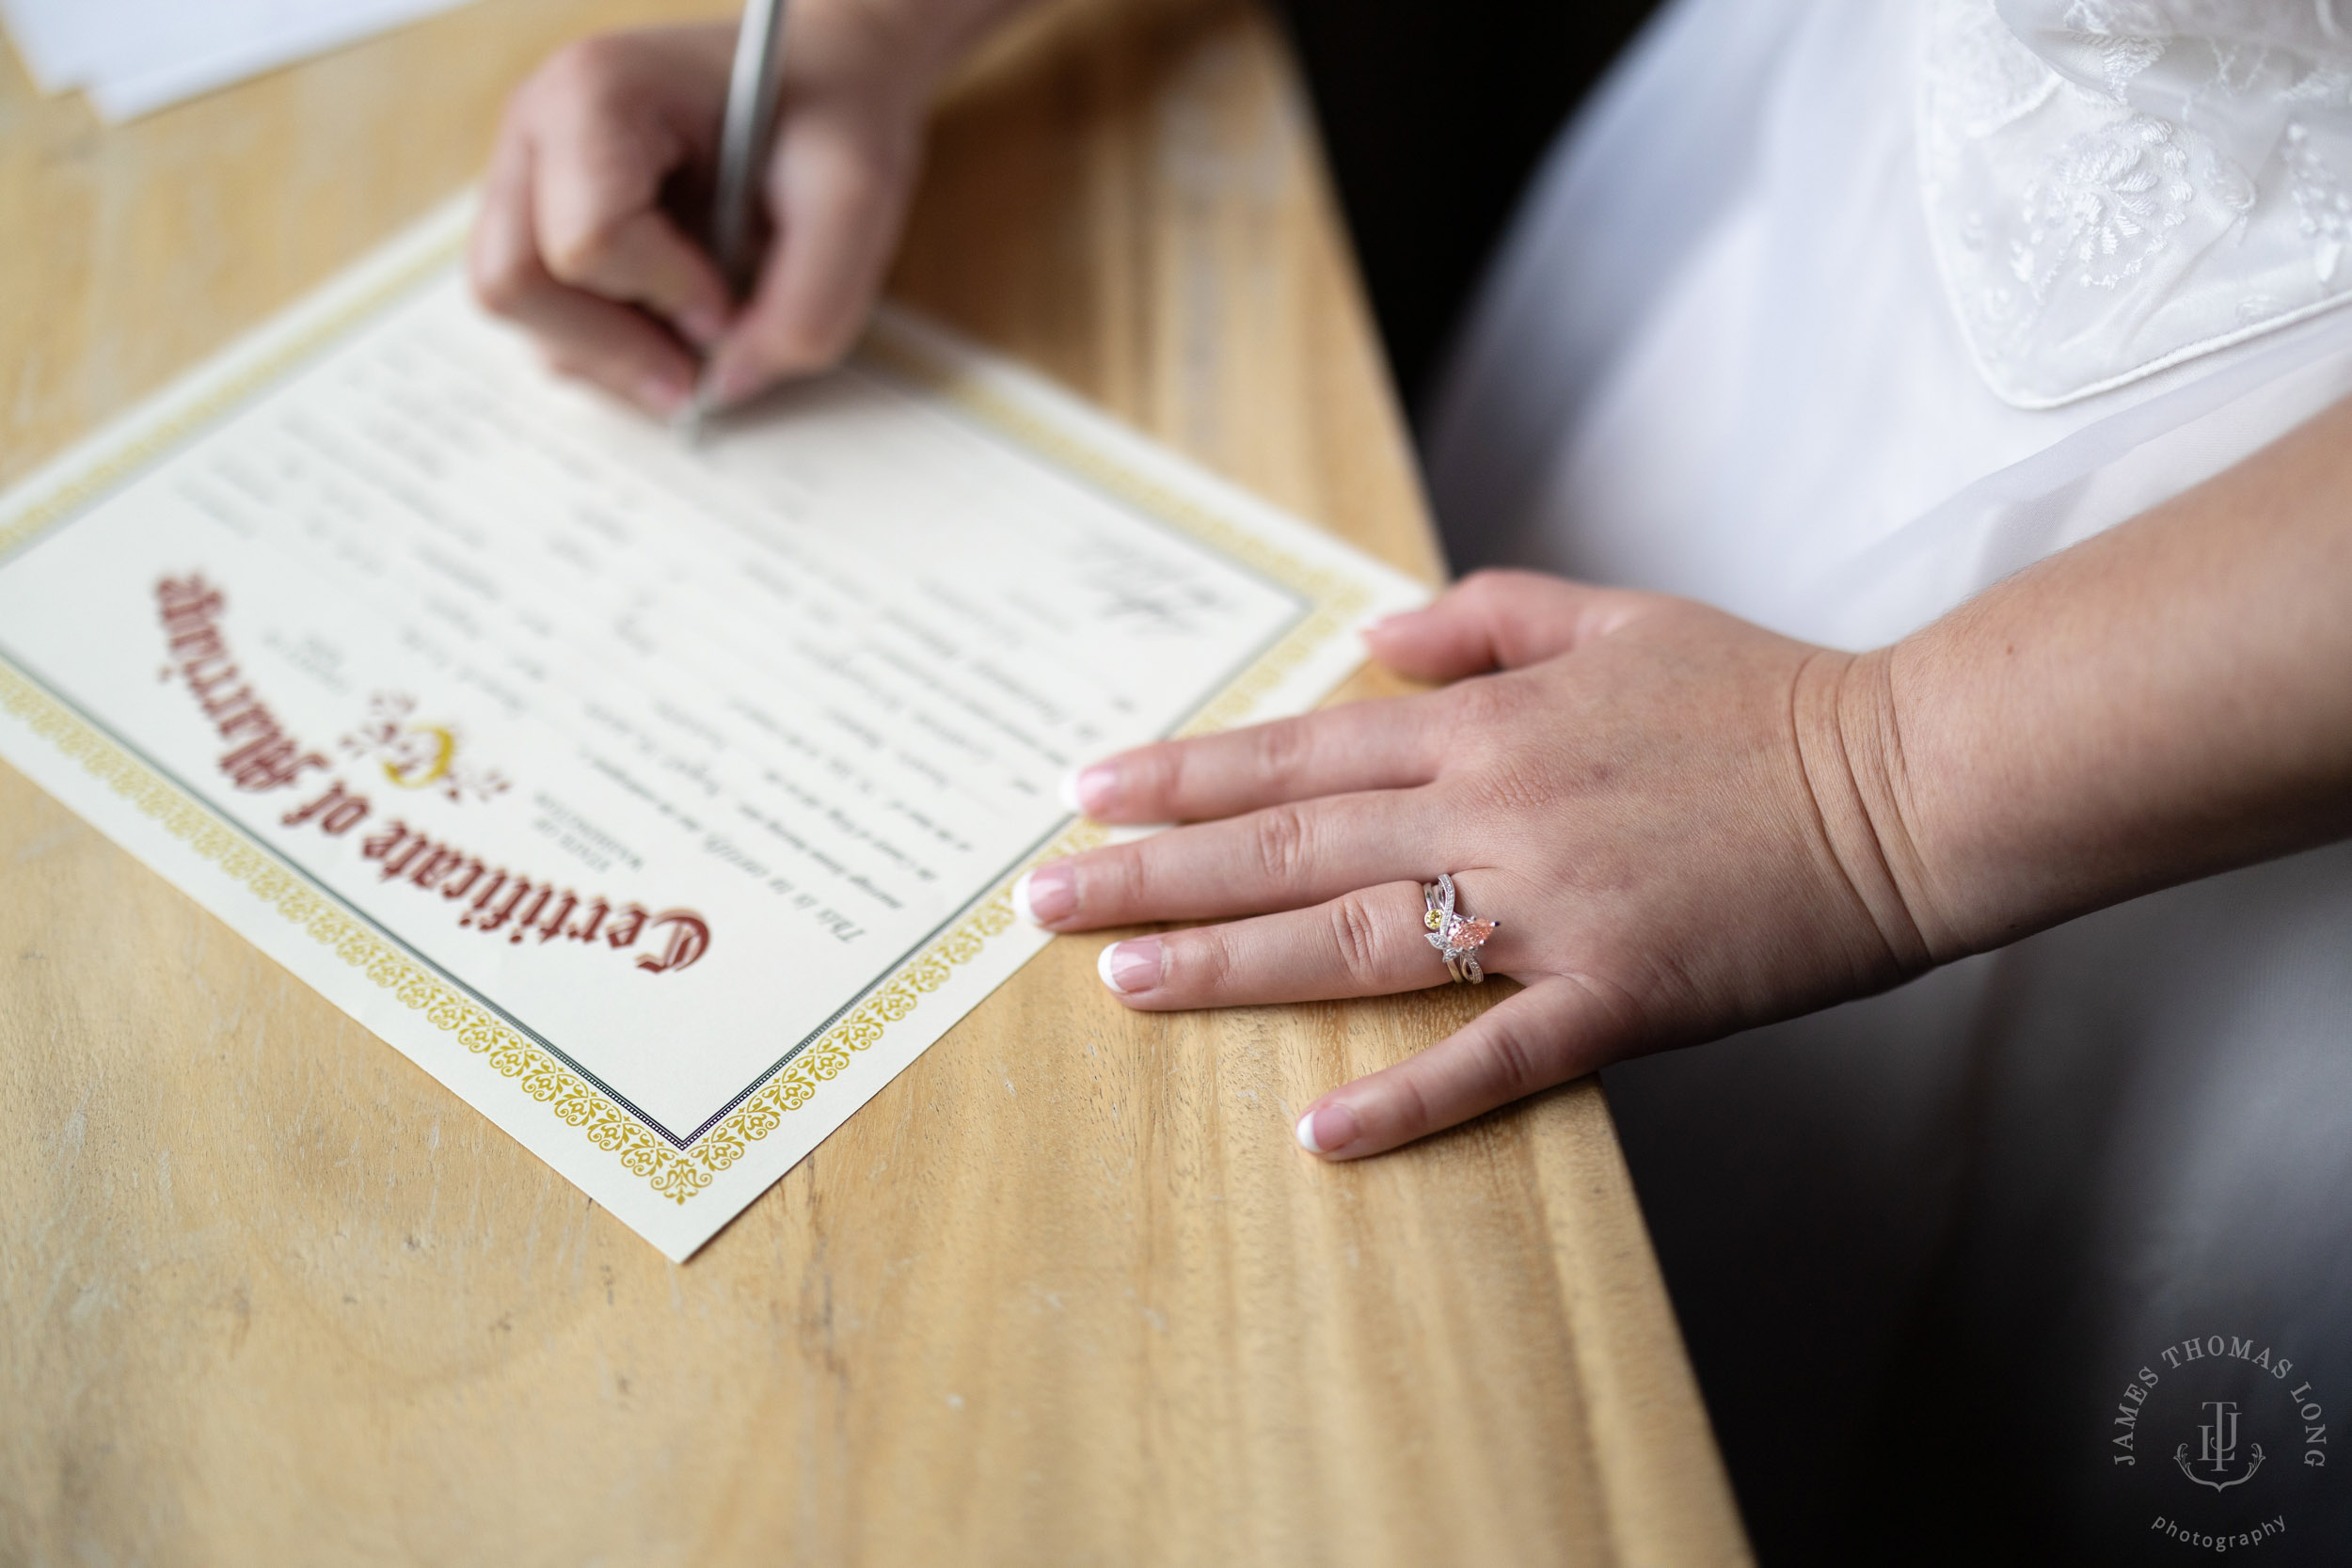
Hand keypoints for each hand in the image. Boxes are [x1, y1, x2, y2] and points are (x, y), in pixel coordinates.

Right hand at [467, 10, 948, 417]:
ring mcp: (526, 174)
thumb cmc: (828, 115)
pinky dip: (602, 346)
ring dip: (605, 354)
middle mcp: (537, 128)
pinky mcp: (539, 217)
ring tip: (691, 346)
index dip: (666, 295)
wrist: (819, 80)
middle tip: (695, 371)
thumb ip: (809, 304)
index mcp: (597, 94)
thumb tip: (726, 386)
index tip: (729, 301)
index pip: (587, 242)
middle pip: (515, 282)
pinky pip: (540, 313)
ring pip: (517, 307)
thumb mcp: (855, 200)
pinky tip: (669, 330)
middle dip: (611, 346)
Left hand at [1012, 570, 1932, 1159]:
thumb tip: (1373, 637)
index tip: (1086, 793)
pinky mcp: (1622, 999)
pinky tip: (1319, 1135)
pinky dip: (1408, 1098)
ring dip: (1229, 964)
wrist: (1911, 777)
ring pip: (1356, 940)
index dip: (1183, 774)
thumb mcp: (1616, 618)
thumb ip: (1486, 620)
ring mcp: (1552, 909)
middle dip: (1153, 874)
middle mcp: (1495, 811)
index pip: (1298, 751)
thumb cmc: (1761, 696)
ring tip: (1118, 986)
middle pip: (1290, 845)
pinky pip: (1496, 1056)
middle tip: (1040, 904)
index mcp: (1488, 725)